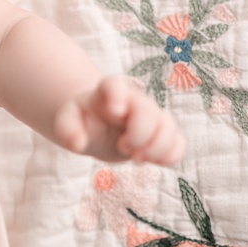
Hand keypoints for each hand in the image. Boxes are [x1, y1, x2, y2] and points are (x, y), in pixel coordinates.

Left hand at [54, 76, 184, 165]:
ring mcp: (152, 116)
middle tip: (123, 147)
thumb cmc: (83, 122)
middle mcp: (134, 101)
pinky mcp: (162, 134)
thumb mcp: (67, 123)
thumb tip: (76, 143)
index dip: (117, 95)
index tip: (114, 112)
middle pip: (148, 112)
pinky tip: (152, 161)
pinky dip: (169, 156)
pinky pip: (179, 144)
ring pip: (169, 128)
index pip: (114, 85)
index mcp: (107, 92)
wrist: (98, 129)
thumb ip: (67, 130)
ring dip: (156, 149)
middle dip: (138, 135)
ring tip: (136, 158)